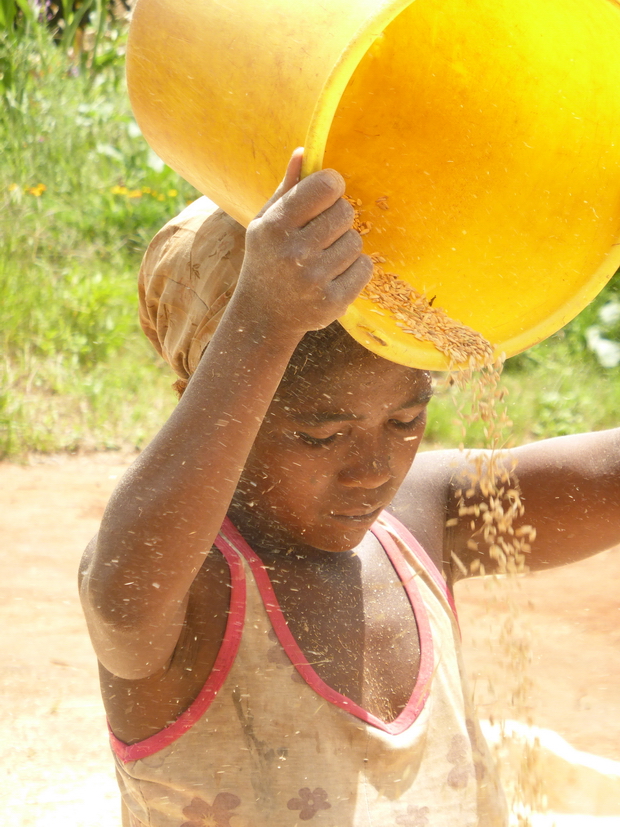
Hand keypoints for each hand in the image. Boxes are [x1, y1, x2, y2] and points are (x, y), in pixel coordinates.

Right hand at [235, 149, 372, 336]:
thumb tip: (305, 151)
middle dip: (338, 219)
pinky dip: (354, 269)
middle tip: (321, 234)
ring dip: (344, 246)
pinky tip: (332, 276)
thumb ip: (288, 188)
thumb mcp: (265, 223)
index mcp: (275, 226)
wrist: (263, 316)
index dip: (332, 186)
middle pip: (345, 212)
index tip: (327, 195)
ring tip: (322, 259)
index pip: (327, 185)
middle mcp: (294, 253)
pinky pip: (364, 267)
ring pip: (356, 241)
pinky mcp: (333, 301)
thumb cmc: (267, 259)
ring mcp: (315, 280)